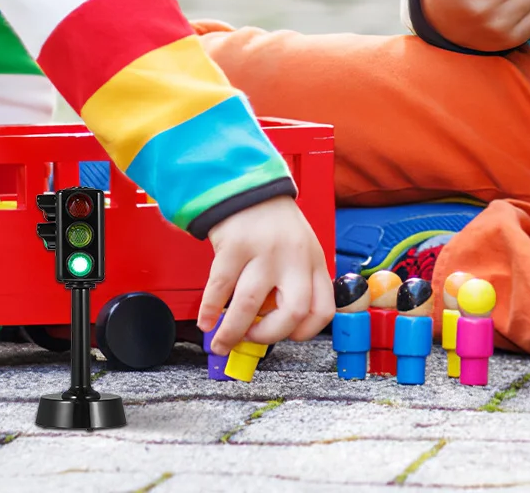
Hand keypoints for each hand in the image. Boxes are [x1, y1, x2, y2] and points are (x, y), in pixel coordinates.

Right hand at [198, 196, 332, 353]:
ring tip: (221, 343)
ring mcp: (264, 251)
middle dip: (269, 335)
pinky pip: (220, 287)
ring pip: (249, 304)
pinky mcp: (234, 245)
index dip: (305, 333)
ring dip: (232, 332)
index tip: (287, 338)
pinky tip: (206, 321)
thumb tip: (268, 327)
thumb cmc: (275, 224)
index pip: (323, 310)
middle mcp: (294, 258)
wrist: (249, 186)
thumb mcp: (300, 250)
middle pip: (293, 312)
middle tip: (252, 339)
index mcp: (314, 262)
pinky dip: (209, 310)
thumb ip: (295, 283)